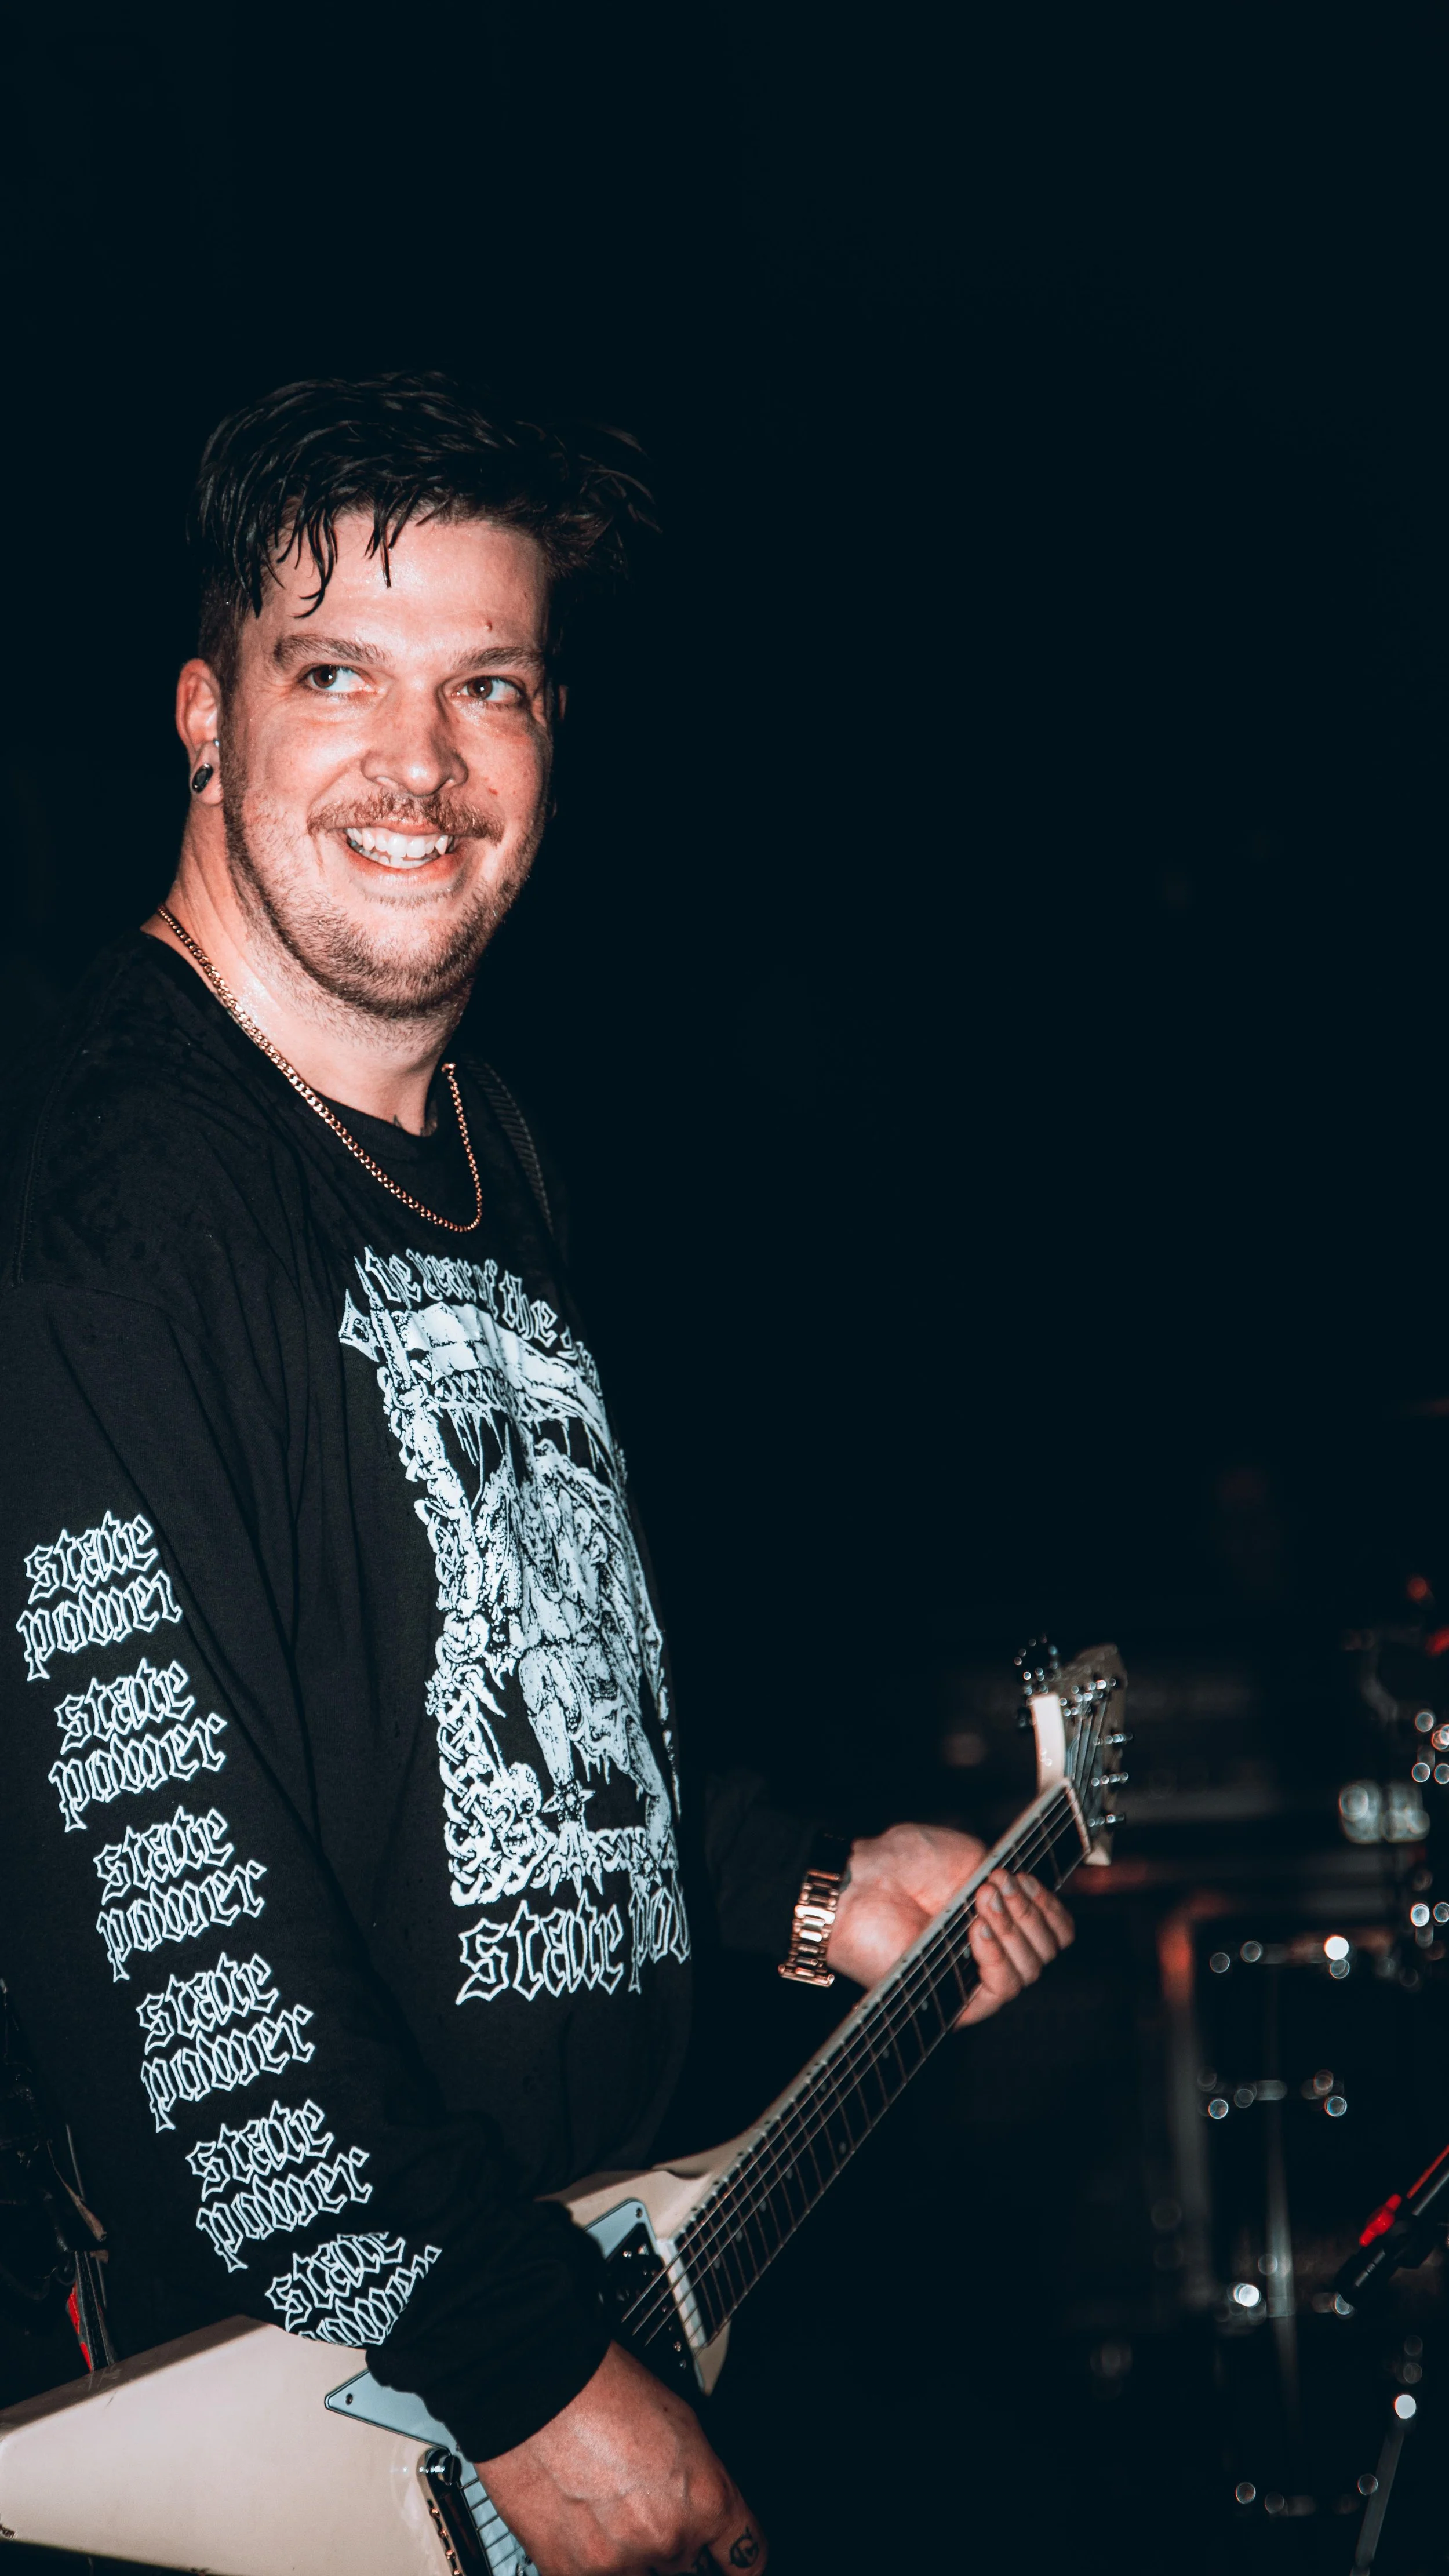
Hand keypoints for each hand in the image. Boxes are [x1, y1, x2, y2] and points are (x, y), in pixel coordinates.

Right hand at [475, 2340, 765, 2573]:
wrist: (533, 2387)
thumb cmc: (603, 2389)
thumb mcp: (682, 2425)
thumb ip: (699, 2484)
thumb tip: (703, 2515)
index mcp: (705, 2500)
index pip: (746, 2558)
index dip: (739, 2561)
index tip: (732, 2565)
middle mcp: (668, 2539)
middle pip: (686, 2564)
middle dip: (672, 2540)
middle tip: (643, 2504)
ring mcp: (618, 2563)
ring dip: (631, 2553)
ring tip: (606, 2505)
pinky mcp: (569, 2573)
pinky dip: (592, 2559)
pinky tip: (580, 2521)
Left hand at [825, 1822, 1072, 2022]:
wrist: (861, 1883)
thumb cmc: (903, 1864)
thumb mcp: (971, 1856)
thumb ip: (1012, 1876)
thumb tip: (1054, 1887)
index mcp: (999, 1917)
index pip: (1053, 1930)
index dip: (1052, 1906)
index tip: (1029, 1880)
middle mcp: (992, 1949)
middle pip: (1047, 1950)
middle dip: (1030, 1911)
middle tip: (997, 1885)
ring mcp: (974, 1976)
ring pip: (1030, 1969)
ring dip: (1013, 1927)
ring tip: (980, 1900)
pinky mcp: (956, 2000)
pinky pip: (1002, 1988)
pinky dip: (996, 1954)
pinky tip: (976, 1929)